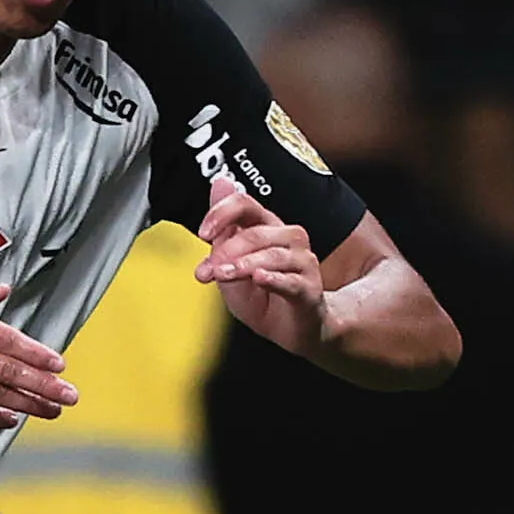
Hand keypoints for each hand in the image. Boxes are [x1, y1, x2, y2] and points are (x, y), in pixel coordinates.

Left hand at [197, 177, 326, 350]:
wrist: (291, 330)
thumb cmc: (262, 297)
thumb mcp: (231, 265)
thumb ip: (223, 232)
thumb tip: (219, 183)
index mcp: (266, 228)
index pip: (245, 205)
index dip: (221, 213)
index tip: (203, 233)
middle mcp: (288, 238)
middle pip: (255, 233)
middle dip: (226, 251)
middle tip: (209, 270)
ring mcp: (302, 262)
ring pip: (272, 255)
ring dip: (243, 264)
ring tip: (223, 275)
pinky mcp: (309, 289)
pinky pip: (291, 280)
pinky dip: (274, 278)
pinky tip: (259, 278)